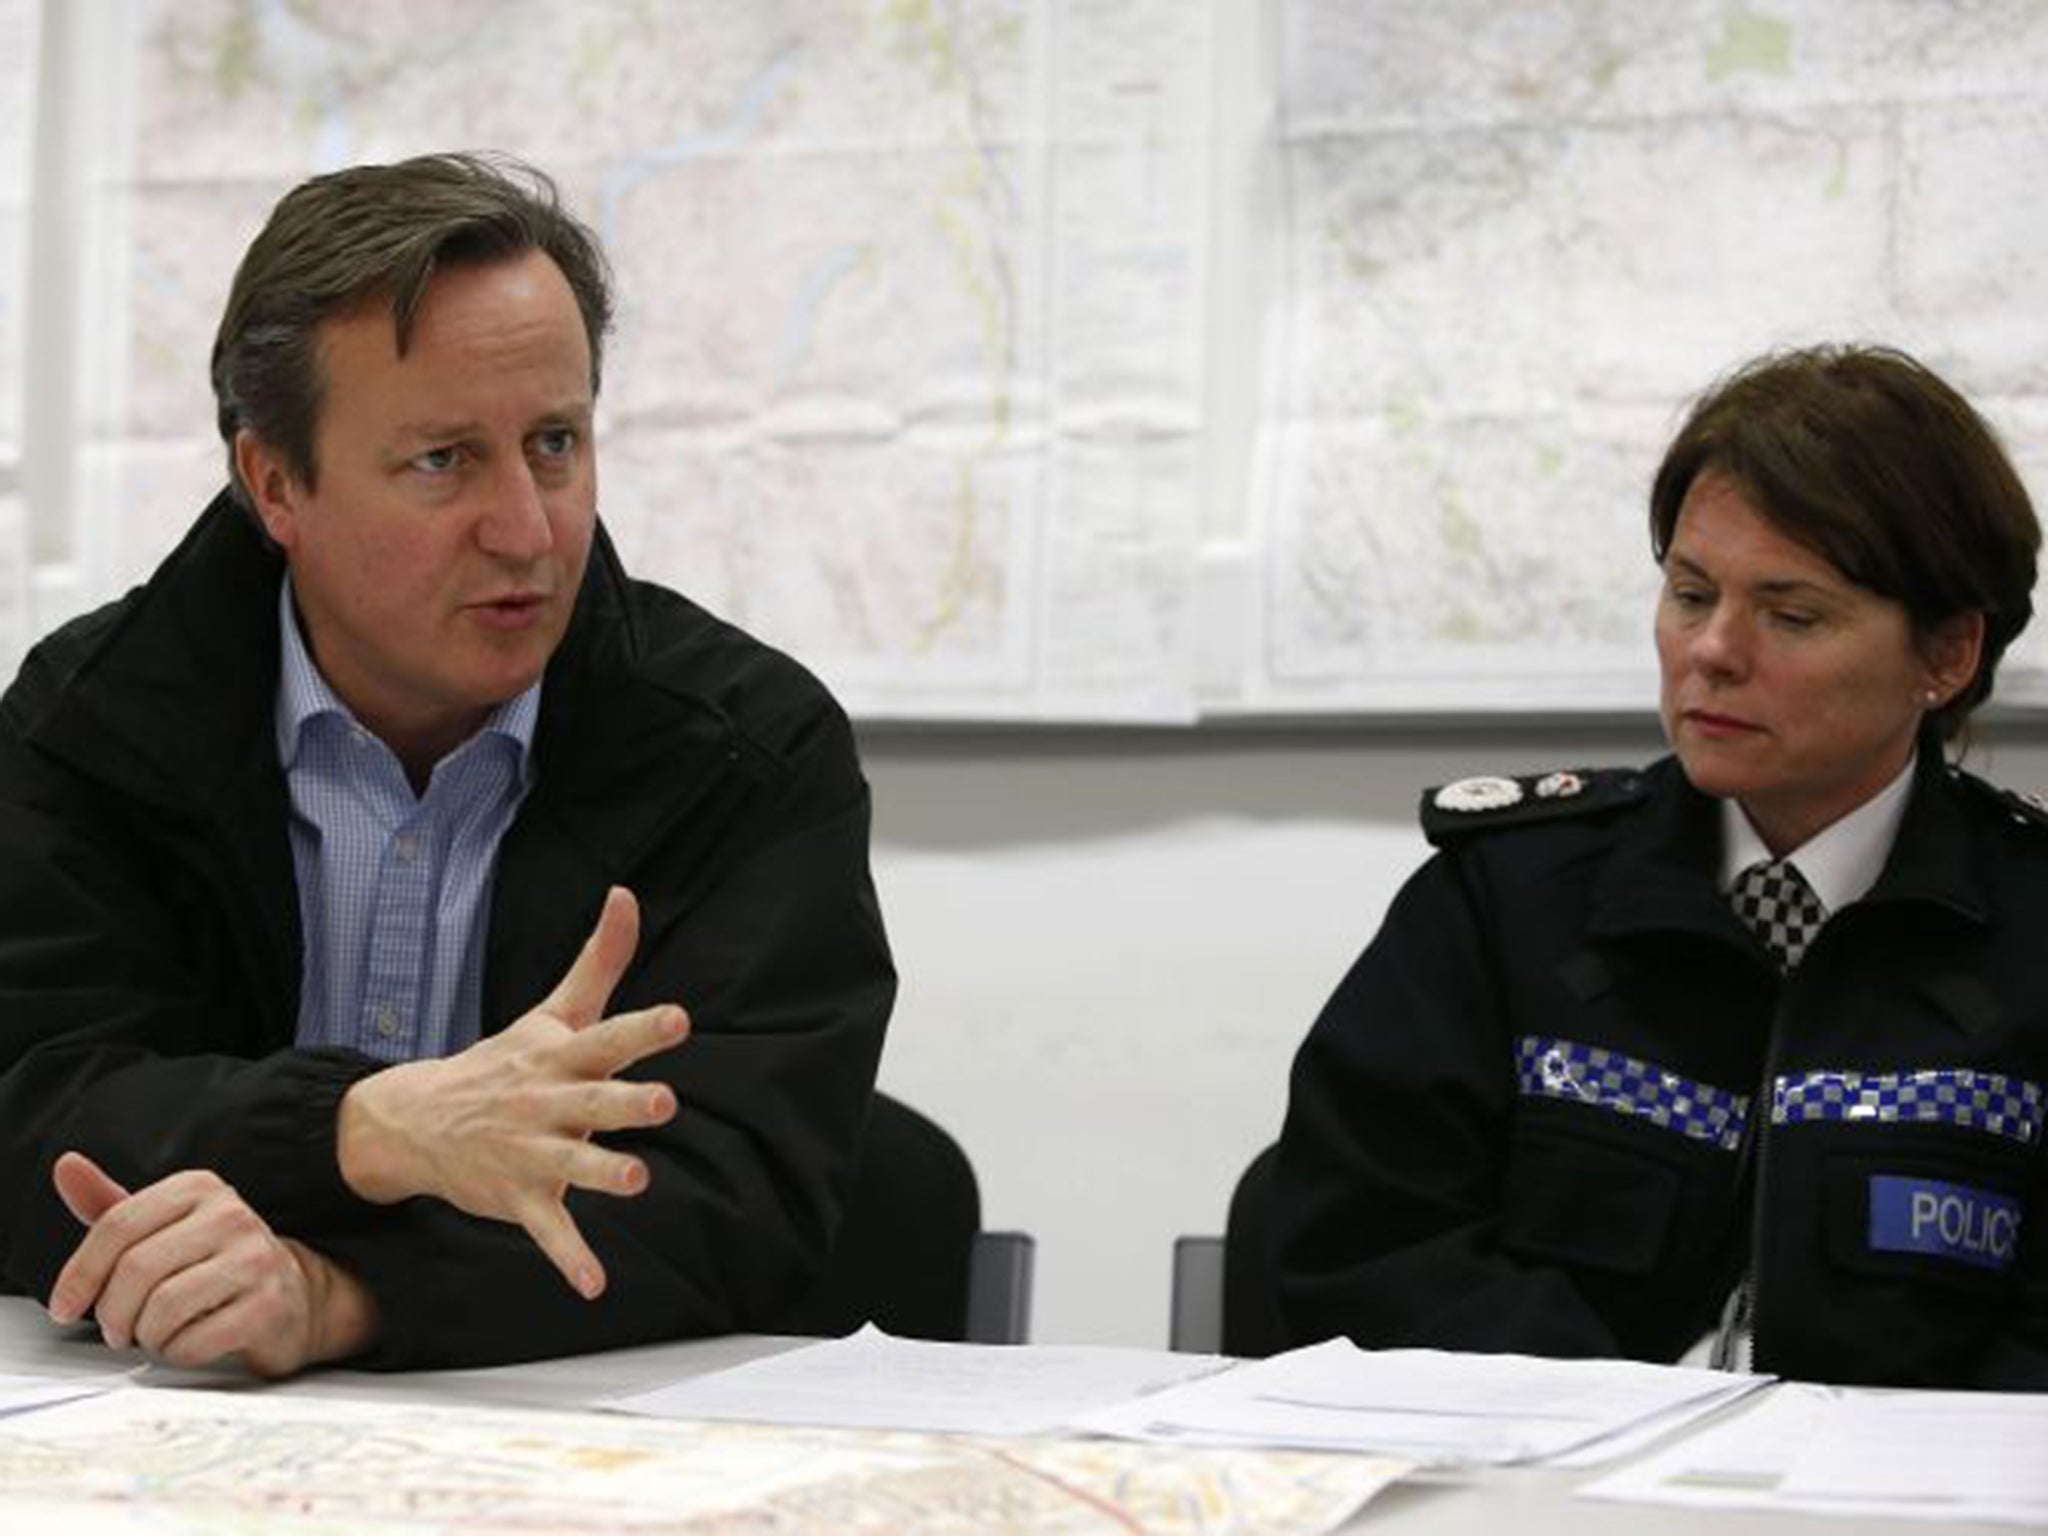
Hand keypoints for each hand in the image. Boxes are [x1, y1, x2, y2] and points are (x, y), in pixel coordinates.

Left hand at [45, 1152, 376, 1376]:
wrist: (293, 1294)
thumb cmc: (215, 1262)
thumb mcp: (163, 1228)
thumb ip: (111, 1205)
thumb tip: (66, 1167)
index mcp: (198, 1187)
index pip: (117, 1225)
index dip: (79, 1273)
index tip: (65, 1306)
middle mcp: (231, 1214)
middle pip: (135, 1270)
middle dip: (112, 1313)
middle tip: (117, 1329)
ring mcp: (255, 1258)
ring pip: (161, 1308)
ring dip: (146, 1335)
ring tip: (157, 1333)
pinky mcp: (268, 1305)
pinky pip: (192, 1341)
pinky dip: (177, 1352)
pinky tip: (189, 1341)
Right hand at [336, 886, 688, 1298]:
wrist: (417, 1121)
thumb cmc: (507, 1062)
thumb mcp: (553, 1011)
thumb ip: (599, 959)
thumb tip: (626, 893)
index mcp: (561, 1058)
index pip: (607, 1038)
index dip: (643, 1029)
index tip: (678, 1019)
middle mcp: (548, 1104)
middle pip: (593, 1102)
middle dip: (626, 1104)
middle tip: (663, 1104)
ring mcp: (531, 1153)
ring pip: (572, 1166)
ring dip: (602, 1175)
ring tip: (636, 1182)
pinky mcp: (520, 1198)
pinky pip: (549, 1231)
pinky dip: (570, 1259)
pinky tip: (595, 1285)